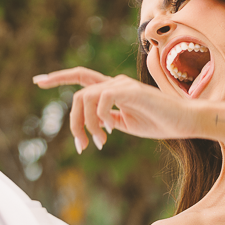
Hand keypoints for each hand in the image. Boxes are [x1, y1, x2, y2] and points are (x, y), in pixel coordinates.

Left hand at [34, 67, 199, 152]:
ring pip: (86, 98)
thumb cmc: (161, 123)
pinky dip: (101, 117)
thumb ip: (110, 120)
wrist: (185, 121)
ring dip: (87, 124)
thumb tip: (94, 124)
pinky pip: (103, 99)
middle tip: (81, 146)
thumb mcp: (128, 124)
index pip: (81, 77)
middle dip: (73, 122)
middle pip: (78, 95)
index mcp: (113, 90)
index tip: (38, 81)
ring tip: (99, 142)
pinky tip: (111, 130)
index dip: (58, 77)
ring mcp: (123, 86)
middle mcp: (115, 83)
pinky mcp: (131, 91)